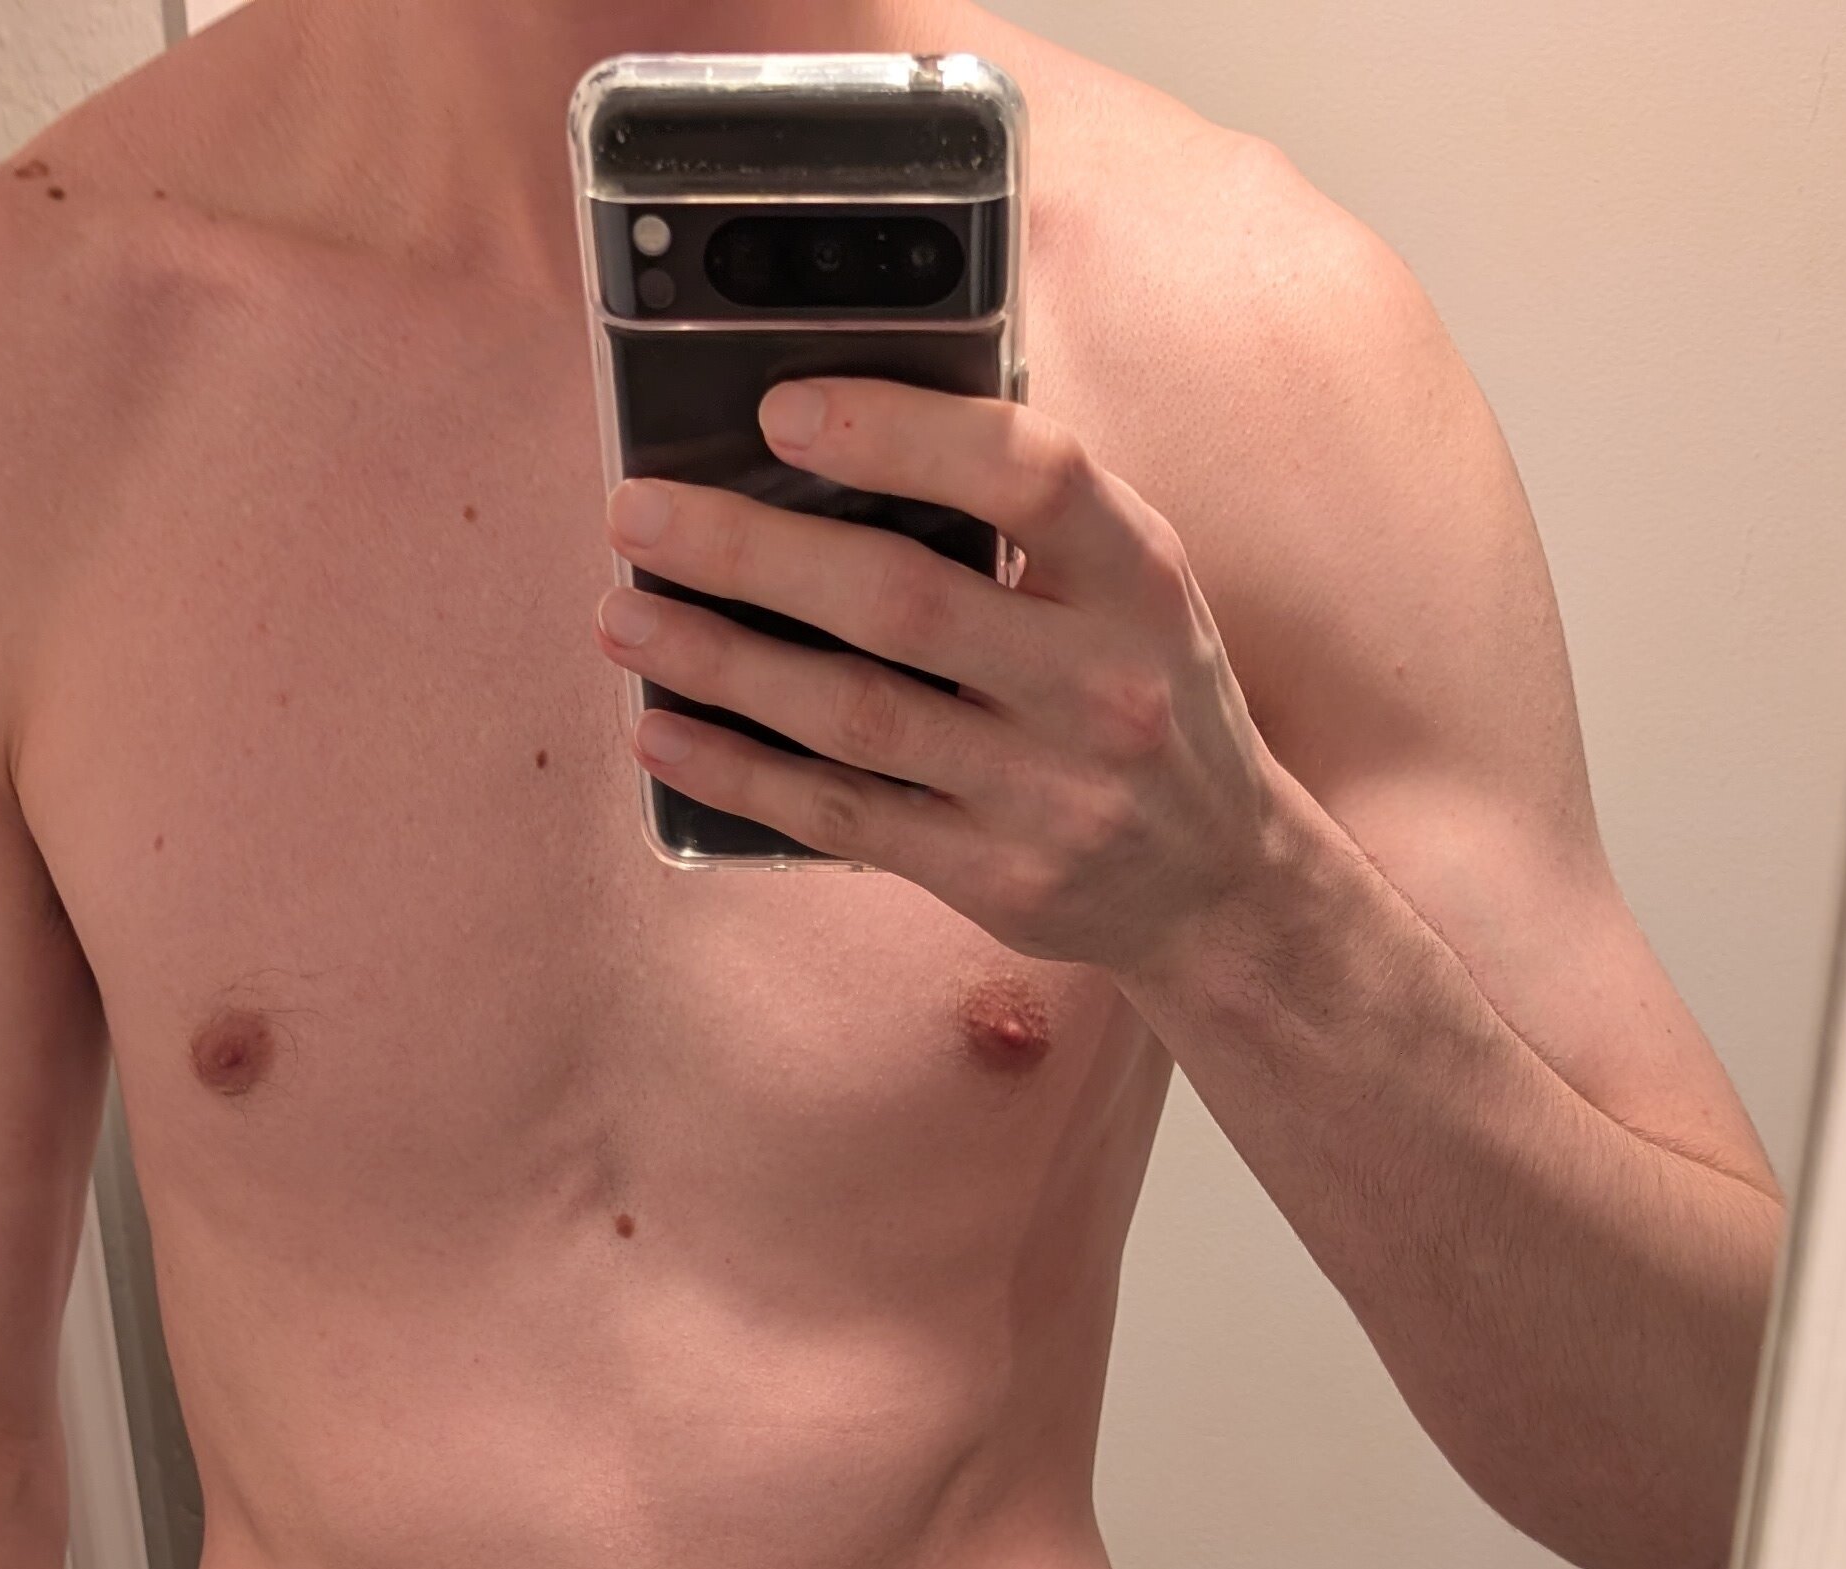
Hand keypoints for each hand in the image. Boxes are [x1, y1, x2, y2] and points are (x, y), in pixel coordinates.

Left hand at [596, 377, 1295, 982]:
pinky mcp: (994, 880)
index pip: (1028, 475)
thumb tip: (838, 440)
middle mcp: (1100, 686)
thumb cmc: (1145, 694)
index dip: (898, 432)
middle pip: (899, 601)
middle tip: (636, 513)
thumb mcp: (1131, 587)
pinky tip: (664, 733)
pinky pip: (842, 817)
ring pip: (850, 715)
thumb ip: (1025, 517)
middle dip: (748, 550)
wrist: (1222, 882)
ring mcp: (1047, 795)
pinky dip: (740, 773)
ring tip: (624, 615)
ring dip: (718, 660)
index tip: (781, 410)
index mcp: (1141, 577)